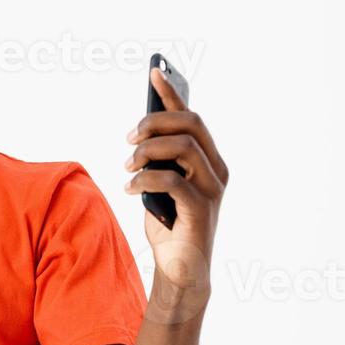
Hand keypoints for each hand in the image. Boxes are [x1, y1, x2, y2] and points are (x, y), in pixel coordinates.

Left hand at [123, 66, 227, 312]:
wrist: (181, 271)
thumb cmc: (170, 226)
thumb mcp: (160, 186)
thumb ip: (159, 161)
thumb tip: (140, 135)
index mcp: (209, 160)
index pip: (191, 117)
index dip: (172, 93)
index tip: (153, 73)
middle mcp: (216, 170)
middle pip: (190, 124)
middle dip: (154, 122)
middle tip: (128, 138)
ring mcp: (212, 189)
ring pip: (183, 147)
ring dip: (148, 150)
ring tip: (128, 166)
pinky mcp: (201, 209)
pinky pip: (173, 179)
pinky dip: (145, 179)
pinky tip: (130, 188)